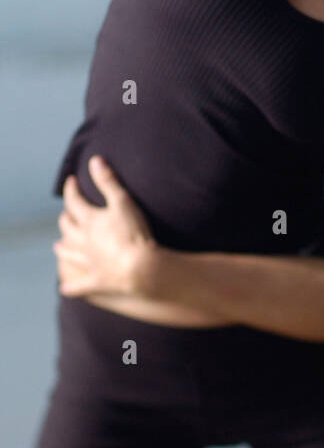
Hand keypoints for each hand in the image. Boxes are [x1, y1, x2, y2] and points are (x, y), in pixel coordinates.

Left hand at [53, 156, 157, 296]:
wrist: (140, 268)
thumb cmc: (133, 232)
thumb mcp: (123, 201)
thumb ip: (108, 181)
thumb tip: (95, 160)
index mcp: (89, 221)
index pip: (74, 201)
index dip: (71, 190)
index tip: (71, 181)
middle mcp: (83, 241)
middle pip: (68, 227)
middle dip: (66, 218)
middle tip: (67, 213)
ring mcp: (87, 262)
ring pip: (68, 254)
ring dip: (62, 247)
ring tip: (58, 245)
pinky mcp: (94, 281)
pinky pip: (77, 286)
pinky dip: (69, 286)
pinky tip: (64, 288)